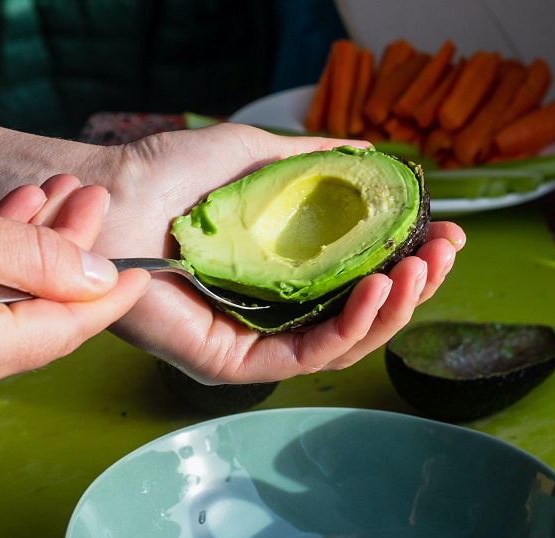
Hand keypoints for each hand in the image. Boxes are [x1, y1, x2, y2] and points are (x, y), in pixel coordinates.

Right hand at [0, 176, 148, 427]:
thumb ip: (27, 257)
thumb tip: (98, 277)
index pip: (63, 333)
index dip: (108, 300)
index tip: (141, 273)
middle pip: (36, 318)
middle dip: (66, 255)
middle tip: (90, 202)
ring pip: (3, 311)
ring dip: (28, 253)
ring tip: (53, 198)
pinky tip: (8, 223)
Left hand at [89, 123, 465, 382]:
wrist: (109, 195)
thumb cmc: (168, 176)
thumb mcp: (257, 158)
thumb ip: (315, 164)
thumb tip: (372, 155)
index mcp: (282, 277)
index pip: (358, 282)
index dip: (406, 262)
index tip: (444, 234)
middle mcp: (272, 315)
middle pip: (360, 318)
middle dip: (413, 288)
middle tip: (446, 252)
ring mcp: (254, 343)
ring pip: (343, 343)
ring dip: (393, 309)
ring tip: (422, 269)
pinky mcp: (232, 365)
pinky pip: (304, 355)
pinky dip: (349, 327)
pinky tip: (379, 288)